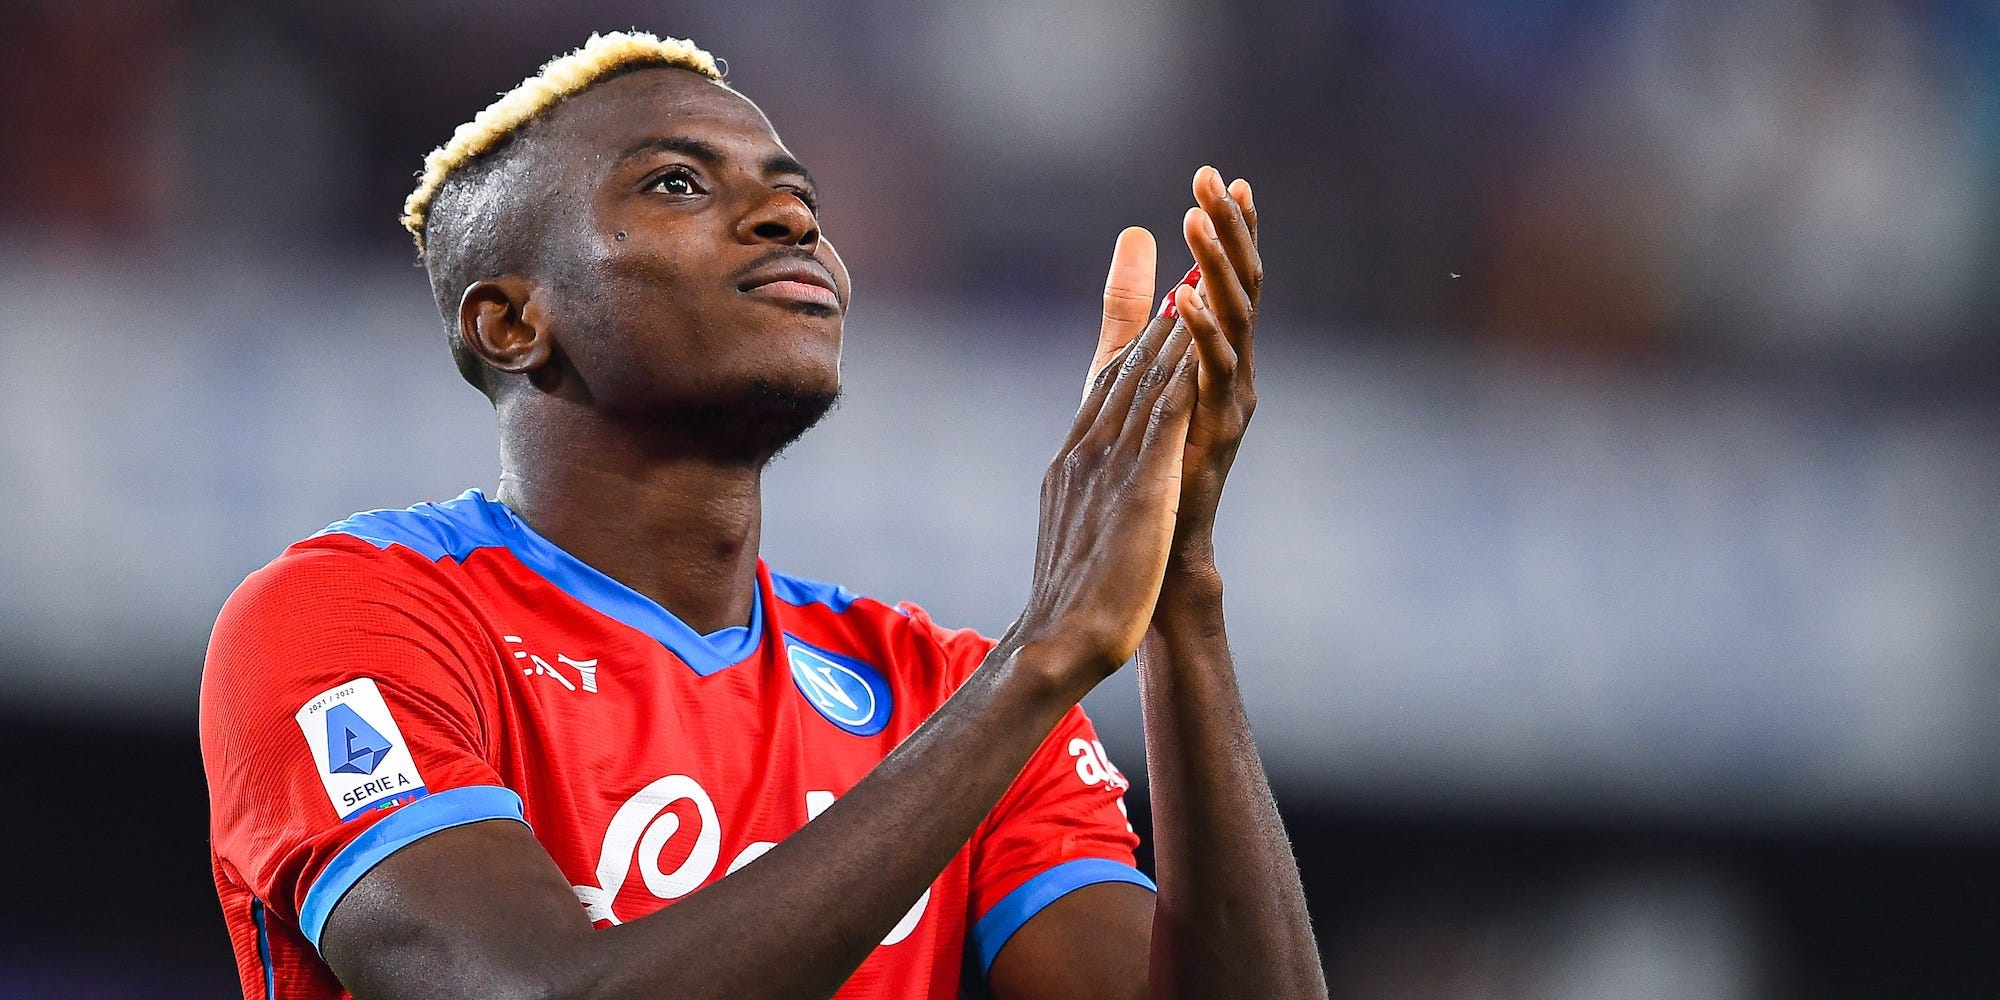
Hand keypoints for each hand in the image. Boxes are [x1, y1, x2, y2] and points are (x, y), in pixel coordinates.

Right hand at [1012, 300, 1199, 686]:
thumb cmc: (1071, 600)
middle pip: (1123, 361)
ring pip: (1145, 377)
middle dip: (1148, 299)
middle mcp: (1087, 448)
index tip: (1146, 276)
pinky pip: (1163, 418)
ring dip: (1173, 320)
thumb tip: (1091, 478)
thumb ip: (1089, 492)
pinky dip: (1181, 372)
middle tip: (1171, 240)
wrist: (1057, 640)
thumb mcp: (1080, 529)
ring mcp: (1109, 465)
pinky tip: (1202, 339)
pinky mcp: (1137, 487)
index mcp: (1075, 457)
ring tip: (1199, 268)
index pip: (1103, 376)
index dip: (1126, 320)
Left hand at [1087, 168, 1260, 568]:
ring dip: (1218, 265)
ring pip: (1237, 320)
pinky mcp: (1216, 432)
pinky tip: (1187, 295)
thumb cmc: (1143, 464)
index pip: (1231, 278)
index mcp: (1217, 356)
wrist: (1152, 551)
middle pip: (1242, 286)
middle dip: (1230, 230)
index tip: (1224, 177)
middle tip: (1214, 178)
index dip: (1232, 229)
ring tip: (1198, 219)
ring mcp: (1230, 401)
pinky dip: (1203, 332)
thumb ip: (1133, 309)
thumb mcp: (1129, 371)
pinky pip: (1214, 373)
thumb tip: (1135, 241)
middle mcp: (1234, 372)